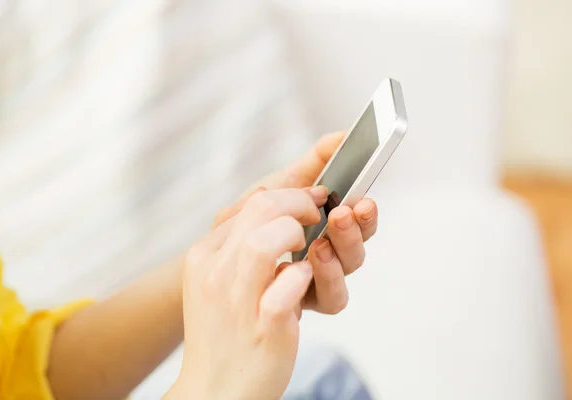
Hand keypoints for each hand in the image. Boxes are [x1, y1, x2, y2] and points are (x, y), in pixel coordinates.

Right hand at [171, 187, 327, 399]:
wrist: (215, 390)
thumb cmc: (222, 333)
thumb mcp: (214, 281)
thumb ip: (235, 244)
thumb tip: (266, 204)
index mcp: (203, 256)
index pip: (249, 204)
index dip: (288, 195)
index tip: (308, 201)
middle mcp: (216, 273)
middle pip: (261, 209)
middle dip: (299, 204)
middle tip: (315, 215)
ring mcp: (239, 299)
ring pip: (267, 240)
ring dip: (298, 236)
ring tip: (307, 249)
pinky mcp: (267, 325)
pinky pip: (291, 282)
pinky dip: (305, 275)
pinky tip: (304, 281)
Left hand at [212, 132, 377, 314]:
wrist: (209, 266)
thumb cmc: (245, 222)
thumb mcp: (277, 186)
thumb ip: (315, 161)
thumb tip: (342, 135)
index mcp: (326, 227)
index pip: (357, 222)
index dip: (366, 214)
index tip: (364, 201)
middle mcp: (325, 256)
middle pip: (356, 250)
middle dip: (355, 232)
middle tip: (344, 215)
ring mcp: (314, 281)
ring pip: (345, 276)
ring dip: (338, 256)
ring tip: (322, 243)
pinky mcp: (301, 303)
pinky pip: (326, 299)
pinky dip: (321, 281)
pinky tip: (305, 265)